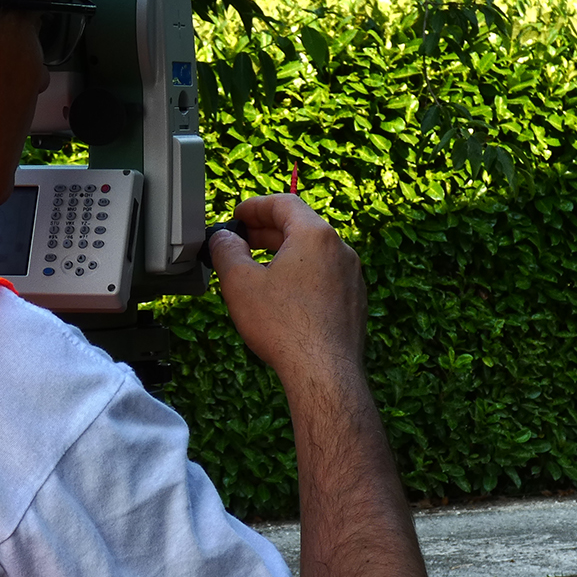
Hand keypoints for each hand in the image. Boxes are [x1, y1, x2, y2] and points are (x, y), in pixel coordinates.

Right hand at [206, 194, 366, 386]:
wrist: (324, 372)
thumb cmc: (285, 328)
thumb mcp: (240, 283)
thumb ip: (226, 252)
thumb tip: (222, 239)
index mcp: (315, 235)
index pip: (284, 204)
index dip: (255, 206)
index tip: (239, 215)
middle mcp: (340, 250)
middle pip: (301, 227)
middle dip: (268, 232)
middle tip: (243, 241)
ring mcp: (352, 277)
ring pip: (314, 255)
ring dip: (285, 255)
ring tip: (259, 270)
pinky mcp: (354, 302)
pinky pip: (325, 278)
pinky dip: (302, 277)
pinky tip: (284, 297)